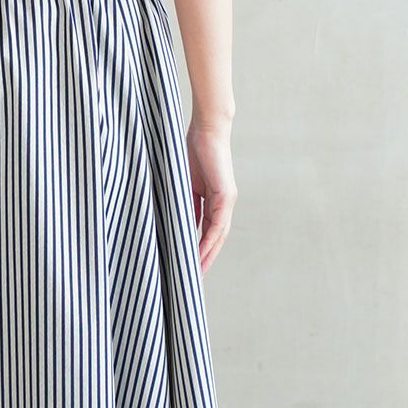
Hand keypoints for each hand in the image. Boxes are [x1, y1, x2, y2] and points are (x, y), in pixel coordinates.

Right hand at [186, 121, 237, 275]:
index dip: (199, 249)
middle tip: (195, 279)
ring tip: (197, 273)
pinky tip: (200, 253)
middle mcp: (223, 203)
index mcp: (213, 200)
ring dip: (208, 255)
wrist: (206, 129)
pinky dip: (209, 240)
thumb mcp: (184, 183)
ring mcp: (227, 200)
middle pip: (216, 239)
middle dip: (205, 259)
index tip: (189, 265)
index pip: (207, 231)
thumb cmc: (192, 150)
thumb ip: (185, 203)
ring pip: (218, 236)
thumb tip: (180, 222)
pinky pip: (217, 224)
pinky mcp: (226, 195)